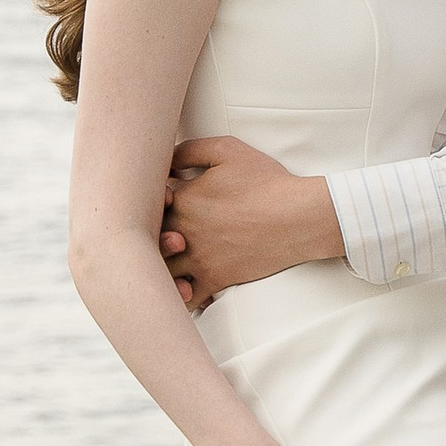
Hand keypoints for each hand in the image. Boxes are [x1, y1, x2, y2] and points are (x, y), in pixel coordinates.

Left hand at [160, 131, 344, 305]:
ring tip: (163, 260)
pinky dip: (178, 294)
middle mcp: (183, 230)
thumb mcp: (226, 150)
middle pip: (147, 238)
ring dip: (159, 265)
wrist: (298, 217)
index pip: (147, 203)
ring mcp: (197, 258)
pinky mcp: (214, 279)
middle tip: (156, 231)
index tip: (161, 201)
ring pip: (160, 269)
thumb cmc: (266, 181)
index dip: (149, 203)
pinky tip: (182, 285)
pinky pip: (184, 296)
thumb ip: (189, 150)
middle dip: (149, 234)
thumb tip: (166, 159)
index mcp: (182, 198)